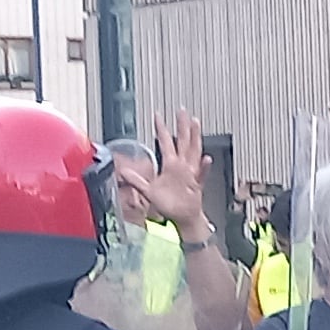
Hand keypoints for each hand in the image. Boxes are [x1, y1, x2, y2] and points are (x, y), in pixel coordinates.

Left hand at [124, 109, 213, 235]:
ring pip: (194, 151)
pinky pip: (201, 175)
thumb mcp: (149, 192)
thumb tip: (123, 172)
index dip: (161, 129)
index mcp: (170, 166)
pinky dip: (204, 168)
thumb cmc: (169, 205)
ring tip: (196, 124)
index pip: (165, 142)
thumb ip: (137, 181)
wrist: (183, 218)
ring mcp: (190, 174)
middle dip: (182, 126)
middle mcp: (181, 166)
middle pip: (183, 141)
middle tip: (182, 111)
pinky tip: (206, 159)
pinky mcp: (196, 185)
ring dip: (195, 138)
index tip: (158, 116)